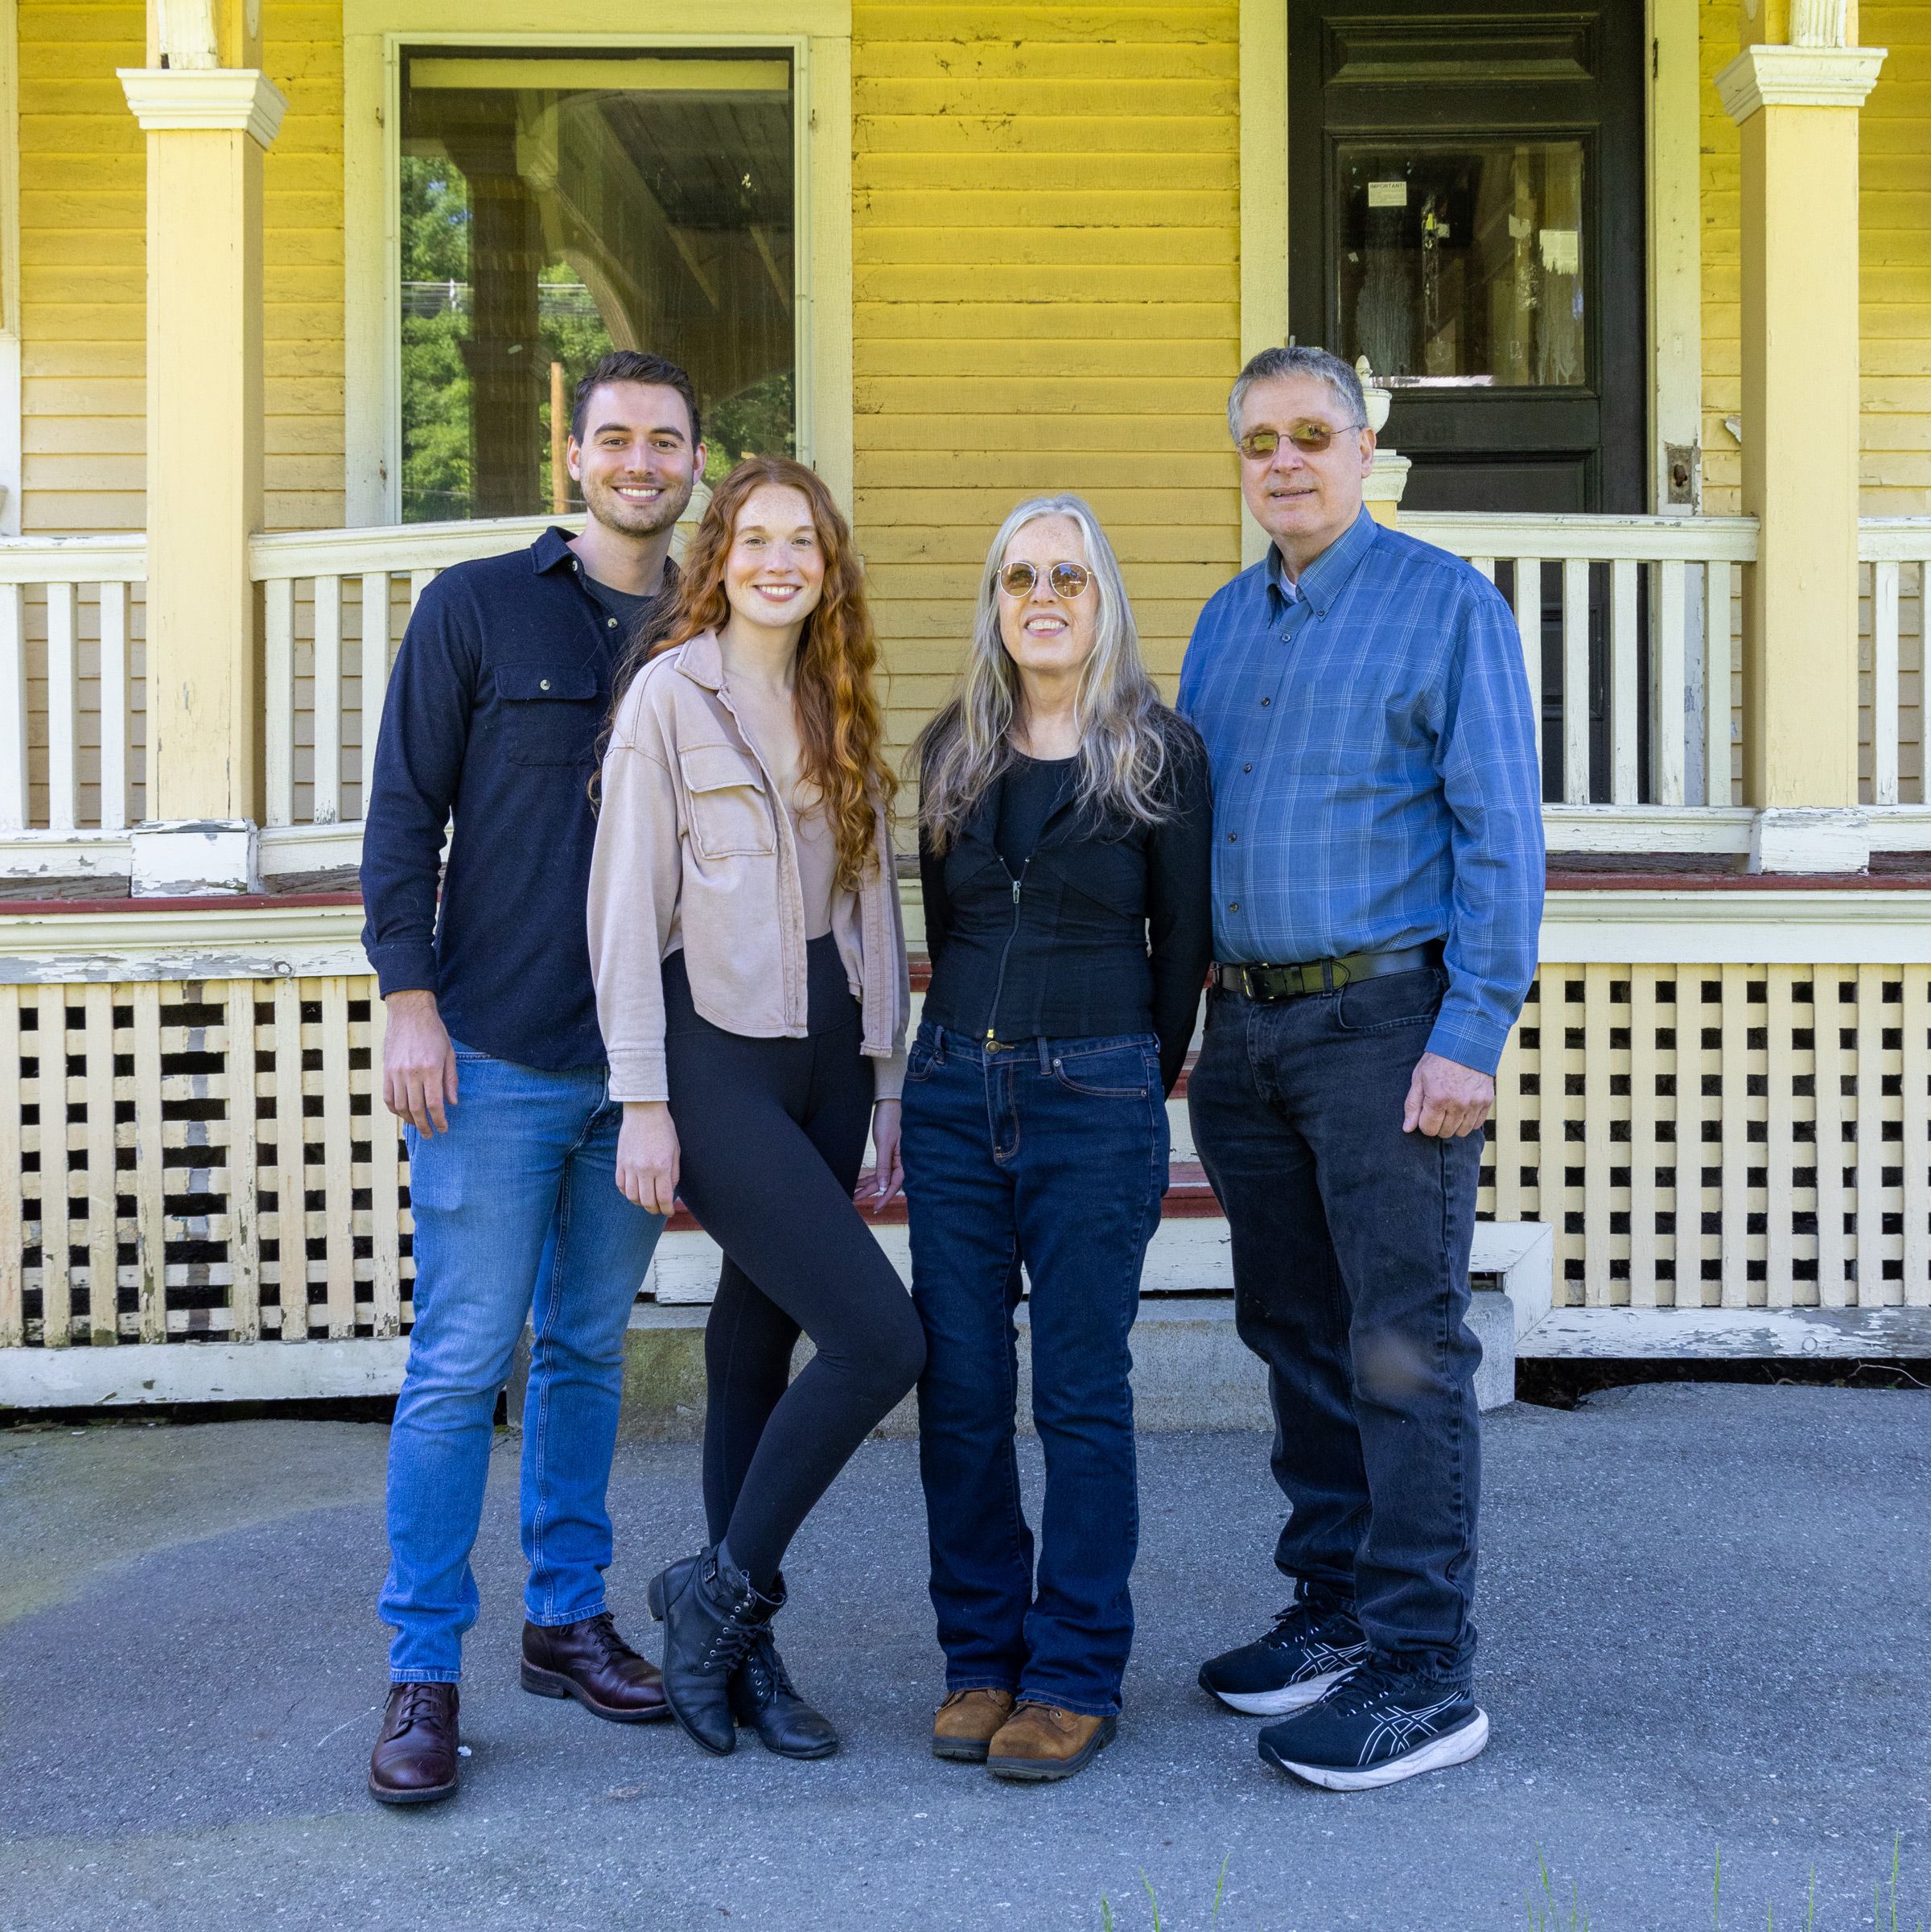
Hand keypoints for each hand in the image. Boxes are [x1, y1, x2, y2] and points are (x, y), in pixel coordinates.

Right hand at [383, 990, 457, 1135]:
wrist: (409, 1013)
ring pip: (400, 1106)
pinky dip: (394, 1108)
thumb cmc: (434, 1032)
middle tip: (430, 1134)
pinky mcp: (386, 1070)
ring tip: (417, 1125)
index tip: (443, 1129)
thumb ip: (451, 1080)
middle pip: (416, 1109)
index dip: (439, 1120)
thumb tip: (452, 1103)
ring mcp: (396, 1072)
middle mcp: (412, 1073)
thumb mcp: (449, 1053)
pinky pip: (387, 1096)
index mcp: (431, 1069)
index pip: (434, 1104)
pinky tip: (402, 1113)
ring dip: (409, 1119)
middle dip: (424, 1125)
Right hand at [617, 1102, 680, 1215]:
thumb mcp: (675, 1151)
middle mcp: (644, 1169)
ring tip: (646, 1202)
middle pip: (647, 1201)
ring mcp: (630, 1166)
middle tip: (659, 1209)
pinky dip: (626, 1192)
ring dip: (640, 1203)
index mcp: (661, 1166)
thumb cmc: (663, 1129)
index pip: (663, 1198)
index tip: (669, 1212)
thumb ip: (673, 1174)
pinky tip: (634, 1191)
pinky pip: (620, 1185)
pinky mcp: (620, 1162)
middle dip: (654, 1210)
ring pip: (631, 1196)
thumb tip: (669, 1192)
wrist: (644, 1111)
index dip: (667, 1209)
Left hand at [861, 1099, 903, 1213]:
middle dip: (871, 1192)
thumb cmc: (890, 1120)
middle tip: (855, 1200)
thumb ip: (884, 1166)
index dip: (885, 1197)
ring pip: (881, 1177)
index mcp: (905, 1160)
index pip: (895, 1184)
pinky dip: (870, 1176)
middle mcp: (900, 1161)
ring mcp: (894, 1158)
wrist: (888, 1103)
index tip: (876, 1207)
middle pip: (886, 1183)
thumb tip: (884, 1186)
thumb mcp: (885, 1144)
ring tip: (853, 1193)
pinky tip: (859, 1182)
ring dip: (868, 1185)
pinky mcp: (888, 1154)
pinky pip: (879, 1170)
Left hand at [1402, 1051, 1494, 1138]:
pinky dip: (1468, 1121)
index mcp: (1438, 1098)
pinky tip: (1462, 1109)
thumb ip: (1412, 1105)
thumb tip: (1407, 1128)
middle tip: (1437, 1110)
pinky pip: (1477, 1124)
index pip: (1429, 1129)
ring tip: (1449, 1110)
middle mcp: (1458, 1104)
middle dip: (1438, 1125)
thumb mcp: (1418, 1078)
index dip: (1424, 1123)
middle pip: (1445, 1132)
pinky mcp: (1486, 1101)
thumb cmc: (1438, 1060)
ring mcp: (1474, 1103)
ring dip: (1454, 1125)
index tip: (1425, 1113)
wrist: (1465, 1043)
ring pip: (1462, 1132)